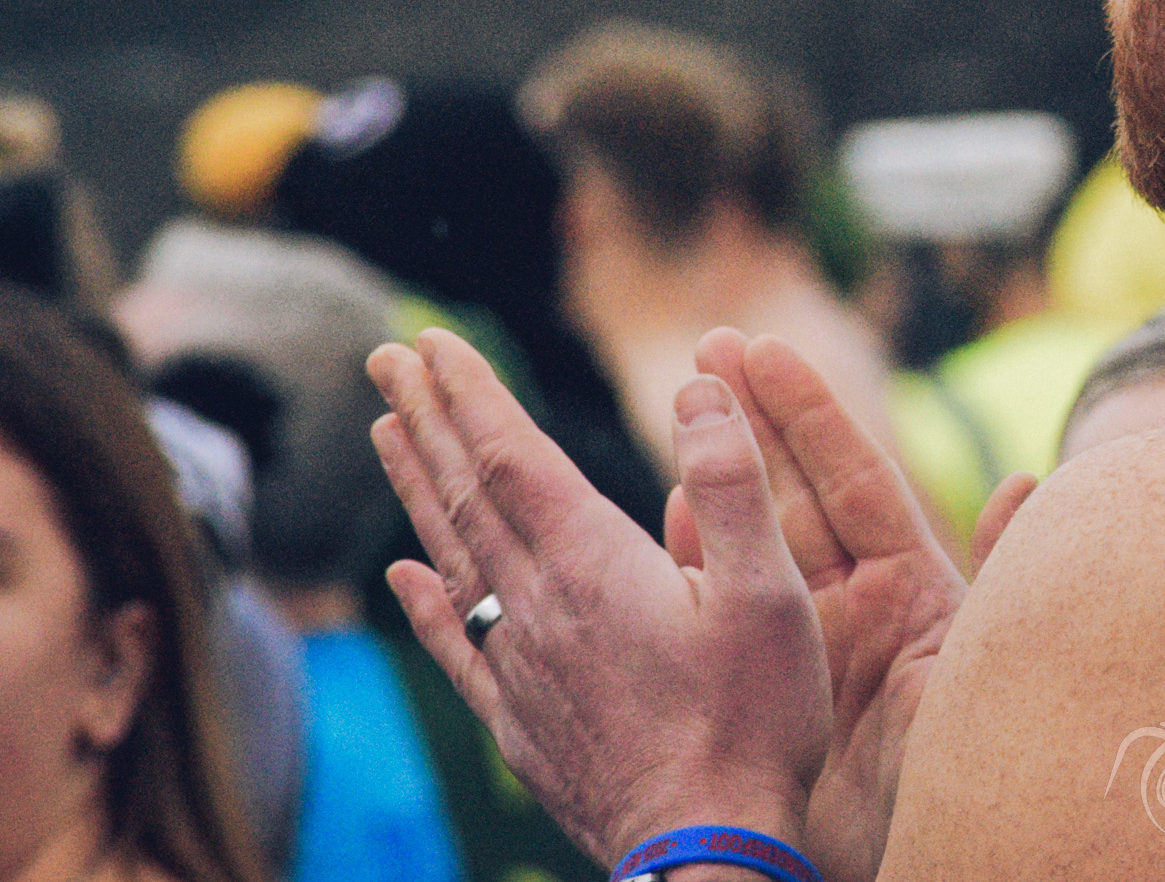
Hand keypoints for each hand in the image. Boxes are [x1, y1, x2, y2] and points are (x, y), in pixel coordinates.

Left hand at [369, 330, 830, 866]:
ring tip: (387, 431)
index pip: (512, 457)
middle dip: (428, 418)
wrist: (706, 851)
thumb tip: (698, 387)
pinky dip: (425, 600)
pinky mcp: (523, 723)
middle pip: (467, 494)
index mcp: (595, 566)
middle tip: (386, 358)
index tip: (431, 341)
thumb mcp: (770, 592)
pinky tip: (401, 575)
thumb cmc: (752, 723)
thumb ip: (733, 483)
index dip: (470, 394)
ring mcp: (524, 668)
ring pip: (453, 557)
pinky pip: (458, 644)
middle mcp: (541, 607)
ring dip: (417, 487)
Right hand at [660, 331, 997, 881]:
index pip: (855, 478)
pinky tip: (665, 517)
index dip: (808, 411)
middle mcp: (857, 607)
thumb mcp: (993, 666)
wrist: (929, 863)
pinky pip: (723, 612)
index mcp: (913, 588)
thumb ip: (1009, 569)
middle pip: (794, 491)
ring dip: (716, 478)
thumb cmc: (979, 772)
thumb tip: (1029, 478)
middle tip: (706, 344)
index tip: (762, 348)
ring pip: (750, 543)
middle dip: (753, 417)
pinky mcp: (772, 694)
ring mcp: (809, 649)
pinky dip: (693, 563)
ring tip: (680, 414)